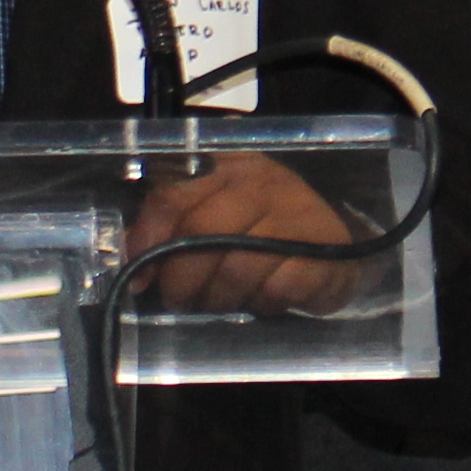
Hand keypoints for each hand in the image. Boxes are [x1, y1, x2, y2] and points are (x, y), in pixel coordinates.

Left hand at [124, 152, 361, 316]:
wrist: (339, 247)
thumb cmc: (265, 233)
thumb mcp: (218, 217)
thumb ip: (174, 228)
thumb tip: (131, 259)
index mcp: (228, 167)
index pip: (174, 196)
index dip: (149, 239)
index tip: (139, 278)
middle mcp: (263, 181)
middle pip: (202, 233)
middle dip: (182, 279)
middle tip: (181, 300)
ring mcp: (297, 212)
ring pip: (238, 266)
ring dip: (220, 298)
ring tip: (221, 303)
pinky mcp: (324, 249)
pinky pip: (276, 288)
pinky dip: (263, 303)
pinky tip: (263, 300)